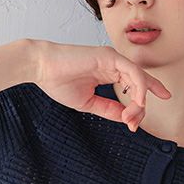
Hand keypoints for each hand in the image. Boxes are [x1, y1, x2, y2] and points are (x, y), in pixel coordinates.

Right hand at [32, 40, 170, 131]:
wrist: (42, 68)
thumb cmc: (59, 82)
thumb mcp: (89, 102)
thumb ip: (109, 109)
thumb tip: (127, 118)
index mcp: (109, 73)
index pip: (133, 88)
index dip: (137, 108)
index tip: (132, 126)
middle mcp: (114, 65)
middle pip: (141, 84)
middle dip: (142, 107)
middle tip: (135, 125)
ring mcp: (113, 59)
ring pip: (139, 79)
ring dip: (139, 101)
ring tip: (132, 117)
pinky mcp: (110, 56)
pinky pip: (133, 71)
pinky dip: (140, 87)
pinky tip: (138, 102)